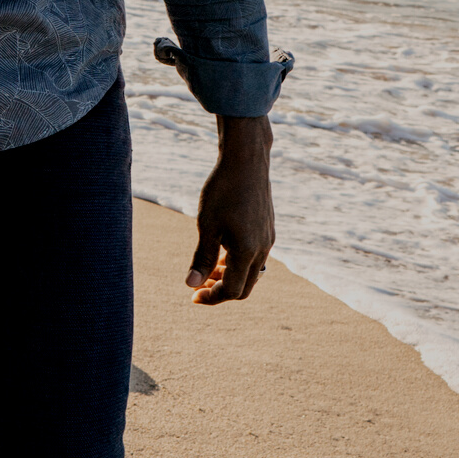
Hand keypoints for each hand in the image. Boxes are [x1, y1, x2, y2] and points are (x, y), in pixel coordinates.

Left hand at [187, 114, 273, 303]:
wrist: (246, 159)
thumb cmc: (223, 190)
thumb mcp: (207, 225)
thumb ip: (202, 257)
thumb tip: (191, 284)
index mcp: (247, 251)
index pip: (232, 291)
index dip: (212, 297)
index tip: (192, 294)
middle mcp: (262, 249)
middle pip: (245, 287)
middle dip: (221, 290)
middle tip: (198, 286)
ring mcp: (268, 238)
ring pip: (251, 272)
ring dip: (230, 276)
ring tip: (208, 270)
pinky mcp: (267, 228)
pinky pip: (255, 256)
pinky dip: (238, 262)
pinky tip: (222, 250)